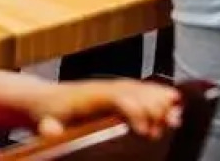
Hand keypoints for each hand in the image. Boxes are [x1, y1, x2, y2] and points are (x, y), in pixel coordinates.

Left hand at [31, 80, 181, 138]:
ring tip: (176, 118)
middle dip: (154, 109)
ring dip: (161, 101)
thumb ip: (49, 129)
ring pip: (142, 89)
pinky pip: (143, 89)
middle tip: (166, 128)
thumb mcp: (44, 123)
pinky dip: (160, 94)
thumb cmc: (46, 114)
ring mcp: (113, 87)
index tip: (145, 132)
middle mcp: (104, 88)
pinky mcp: (119, 91)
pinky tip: (175, 101)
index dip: (135, 111)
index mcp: (88, 97)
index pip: (118, 97)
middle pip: (137, 92)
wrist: (43, 98)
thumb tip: (51, 130)